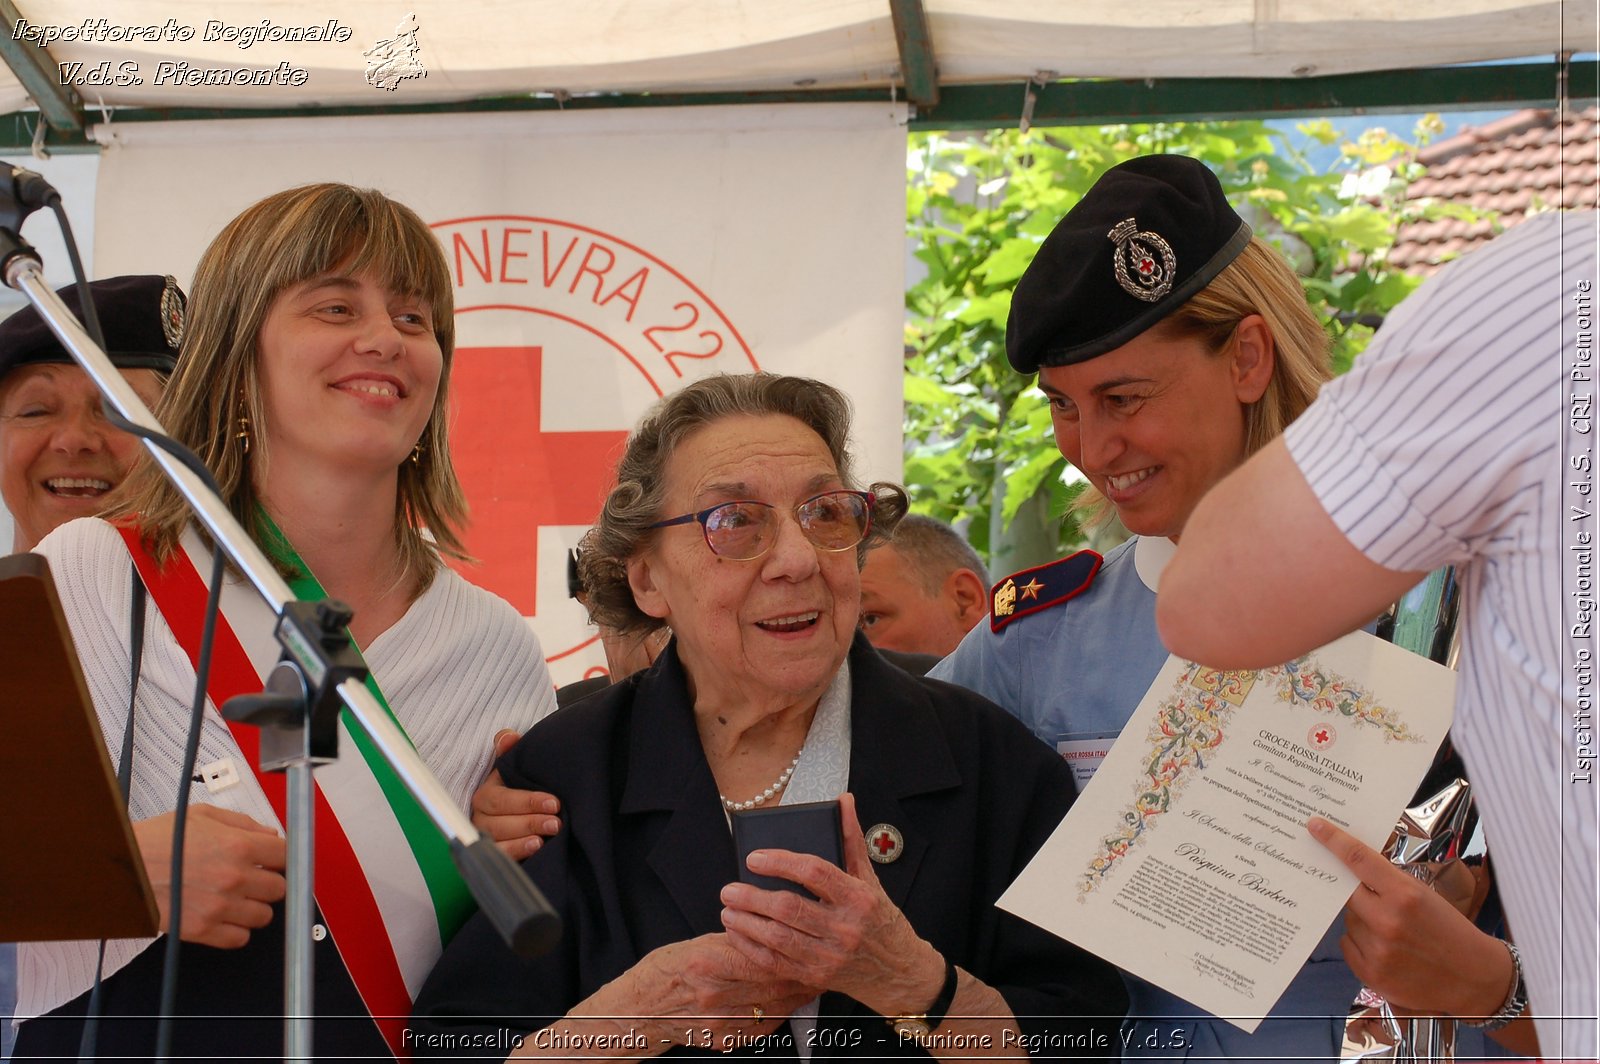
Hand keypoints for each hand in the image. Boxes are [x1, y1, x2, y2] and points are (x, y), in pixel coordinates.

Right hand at [133, 805, 285, 948]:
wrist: (120, 867)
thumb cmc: (154, 840)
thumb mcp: (202, 816)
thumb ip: (242, 824)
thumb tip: (269, 836)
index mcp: (238, 846)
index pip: (286, 856)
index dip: (282, 857)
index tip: (275, 860)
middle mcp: (234, 878)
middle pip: (279, 889)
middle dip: (269, 882)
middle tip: (254, 878)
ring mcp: (219, 907)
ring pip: (263, 916)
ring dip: (255, 907)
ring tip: (238, 898)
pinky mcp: (202, 929)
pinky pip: (239, 939)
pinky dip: (237, 930)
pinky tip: (226, 916)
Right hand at [471, 729, 561, 857]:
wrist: (526, 811)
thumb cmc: (520, 787)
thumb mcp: (517, 767)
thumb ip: (510, 750)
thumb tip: (507, 737)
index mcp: (485, 795)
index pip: (501, 800)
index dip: (527, 802)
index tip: (554, 803)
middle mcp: (481, 818)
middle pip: (499, 823)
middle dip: (530, 822)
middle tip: (556, 823)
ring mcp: (487, 838)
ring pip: (499, 841)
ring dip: (523, 841)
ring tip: (545, 839)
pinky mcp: (496, 854)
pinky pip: (500, 857)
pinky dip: (515, 854)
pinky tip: (535, 850)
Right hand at [585, 934, 817, 1048]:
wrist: (639, 1011)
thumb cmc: (664, 973)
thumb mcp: (696, 945)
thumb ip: (733, 942)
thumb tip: (767, 933)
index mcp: (708, 963)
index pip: (763, 956)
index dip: (791, 951)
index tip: (809, 944)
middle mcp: (715, 995)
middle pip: (773, 984)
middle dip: (801, 973)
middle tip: (820, 962)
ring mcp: (720, 1022)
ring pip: (774, 1007)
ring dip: (797, 995)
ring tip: (812, 980)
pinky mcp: (724, 1039)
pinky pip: (763, 1027)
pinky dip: (780, 1013)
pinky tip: (789, 1002)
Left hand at [718, 793, 944, 1016]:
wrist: (897, 970)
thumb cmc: (879, 918)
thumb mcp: (869, 878)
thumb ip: (851, 839)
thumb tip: (843, 800)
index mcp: (857, 897)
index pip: (814, 872)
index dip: (780, 862)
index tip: (754, 858)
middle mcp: (845, 927)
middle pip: (789, 908)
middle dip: (752, 897)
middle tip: (728, 888)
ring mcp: (830, 956)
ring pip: (778, 937)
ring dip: (746, 922)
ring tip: (728, 909)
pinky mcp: (817, 976)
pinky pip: (776, 962)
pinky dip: (751, 948)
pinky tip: (737, 934)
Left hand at [1308, 817, 1512, 1017]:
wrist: (1475, 978)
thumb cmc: (1451, 931)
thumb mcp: (1425, 895)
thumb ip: (1389, 881)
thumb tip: (1353, 865)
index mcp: (1404, 895)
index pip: (1359, 859)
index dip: (1334, 840)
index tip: (1315, 826)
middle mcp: (1387, 921)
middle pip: (1347, 892)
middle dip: (1352, 890)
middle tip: (1366, 894)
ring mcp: (1377, 950)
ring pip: (1348, 921)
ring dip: (1361, 921)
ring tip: (1392, 932)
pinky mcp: (1371, 974)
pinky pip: (1348, 945)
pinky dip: (1360, 943)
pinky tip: (1385, 948)